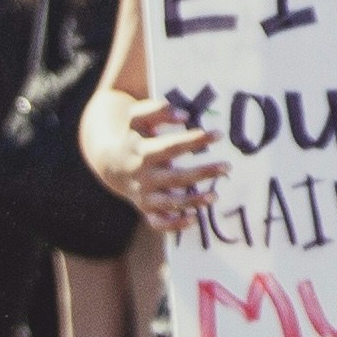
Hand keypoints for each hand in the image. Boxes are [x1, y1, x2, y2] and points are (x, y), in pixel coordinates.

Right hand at [124, 95, 225, 232]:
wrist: (110, 163)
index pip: (172, 146)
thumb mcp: (138, 117)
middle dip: (201, 173)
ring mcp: (145, 196)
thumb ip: (159, 110)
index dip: (194, 140)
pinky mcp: (146, 209)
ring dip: (192, 201)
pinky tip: (193, 219)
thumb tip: (184, 115)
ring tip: (215, 196)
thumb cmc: (133, 136)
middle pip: (175, 178)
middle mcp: (144, 176)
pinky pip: (158, 223)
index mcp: (143, 152)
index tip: (218, 134)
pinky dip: (173, 225)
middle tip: (227, 167)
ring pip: (169, 203)